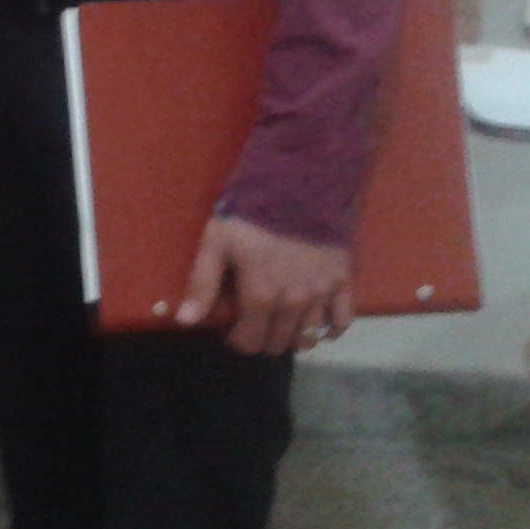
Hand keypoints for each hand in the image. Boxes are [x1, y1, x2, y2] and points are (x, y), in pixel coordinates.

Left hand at [176, 214, 354, 354]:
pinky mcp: (343, 281)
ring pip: (308, 337)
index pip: (249, 341)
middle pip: (278, 343)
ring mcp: (322, 295)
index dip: (237, 339)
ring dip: (292, 337)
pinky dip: (332, 330)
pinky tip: (319, 326)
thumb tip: (185, 321)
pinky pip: (344, 321)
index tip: (231, 327)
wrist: (299, 185)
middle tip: (253, 322)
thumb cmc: (251, 213)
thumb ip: (202, 284)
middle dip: (262, 339)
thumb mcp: (217, 242)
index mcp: (261, 297)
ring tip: (280, 323)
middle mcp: (294, 305)